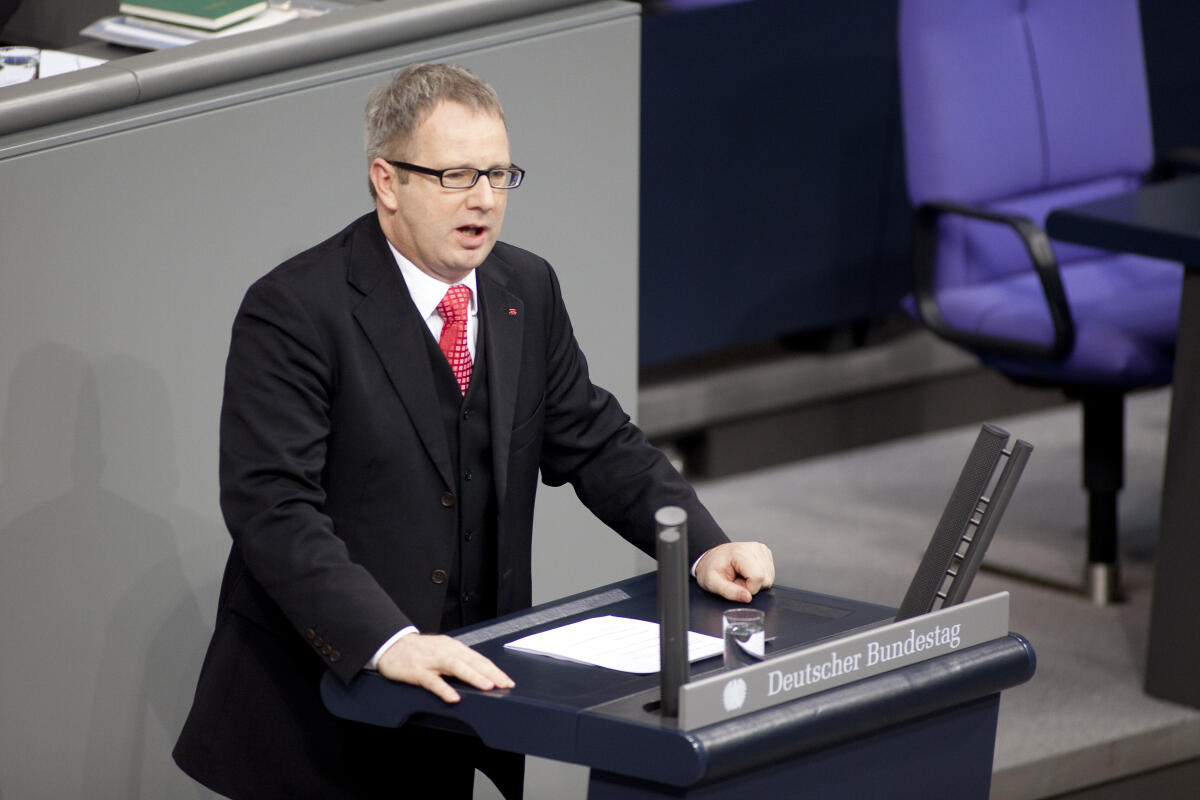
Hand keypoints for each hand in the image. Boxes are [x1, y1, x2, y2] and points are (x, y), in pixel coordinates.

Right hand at [376, 633, 514, 702]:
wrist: (391, 644)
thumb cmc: (419, 650)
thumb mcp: (442, 651)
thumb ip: (459, 660)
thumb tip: (479, 673)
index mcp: (453, 647)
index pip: (478, 659)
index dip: (494, 669)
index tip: (507, 680)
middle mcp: (445, 651)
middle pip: (471, 661)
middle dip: (490, 673)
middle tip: (505, 684)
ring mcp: (431, 661)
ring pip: (456, 667)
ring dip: (473, 676)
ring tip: (487, 686)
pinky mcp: (417, 671)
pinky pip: (432, 681)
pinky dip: (443, 689)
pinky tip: (453, 697)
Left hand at [695, 541, 774, 603]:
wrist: (712, 558)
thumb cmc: (711, 568)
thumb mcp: (712, 583)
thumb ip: (729, 592)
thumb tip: (747, 598)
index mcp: (741, 552)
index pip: (757, 578)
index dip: (747, 588)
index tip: (735, 583)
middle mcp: (754, 548)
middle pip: (765, 579)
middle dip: (751, 586)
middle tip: (736, 579)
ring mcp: (762, 550)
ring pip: (769, 578)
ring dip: (755, 583)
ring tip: (741, 575)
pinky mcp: (766, 554)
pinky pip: (769, 575)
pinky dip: (758, 578)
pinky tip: (747, 573)